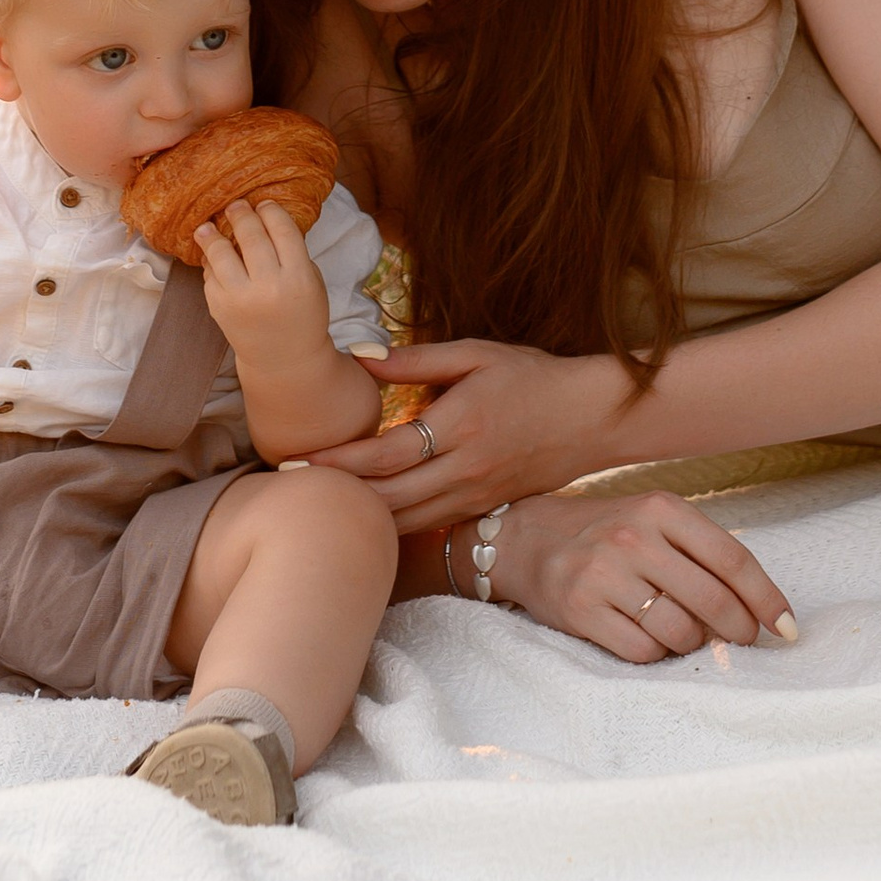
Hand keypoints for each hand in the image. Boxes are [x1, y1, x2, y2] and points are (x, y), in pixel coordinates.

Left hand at [195, 195, 331, 362]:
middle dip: (241, 214)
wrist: (284, 359)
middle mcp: (268, 287)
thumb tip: (265, 221)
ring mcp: (240, 299)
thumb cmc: (303, 315)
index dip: (271, 211)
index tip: (264, 204)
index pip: (282, 230)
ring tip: (207, 225)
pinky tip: (212, 255)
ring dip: (212, 234)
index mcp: (298, 277)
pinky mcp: (219, 308)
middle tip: (235, 205)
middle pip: (250, 235)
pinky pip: (210, 275)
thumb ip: (292, 253)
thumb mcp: (311, 281)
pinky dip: (211, 262)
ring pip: (220, 252)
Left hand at [304, 340, 634, 529]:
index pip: (386, 453)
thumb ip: (415, 360)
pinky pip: (426, 525)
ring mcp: (474, 497)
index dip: (338, 461)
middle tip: (288, 491)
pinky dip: (390, 524)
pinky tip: (362, 517)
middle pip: (387, 498)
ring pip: (404, 521)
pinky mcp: (481, 510)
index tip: (295, 461)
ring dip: (359, 516)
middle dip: (336, 496)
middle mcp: (466, 469)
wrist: (592, 419)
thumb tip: (357, 357)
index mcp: (462, 425)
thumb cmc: (532, 377)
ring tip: (317, 505)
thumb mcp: (476, 354)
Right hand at [486, 490, 798, 662]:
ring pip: (680, 631)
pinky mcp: (581, 608)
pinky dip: (655, 652)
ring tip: (680, 630)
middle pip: (713, 600)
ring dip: (691, 641)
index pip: (733, 560)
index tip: (787, 628)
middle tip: (741, 640)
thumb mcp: (653, 521)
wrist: (528, 538)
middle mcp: (635, 537)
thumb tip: (754, 609)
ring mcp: (605, 573)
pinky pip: (643, 650)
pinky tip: (646, 636)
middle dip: (738, 630)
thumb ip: (700, 554)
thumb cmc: (607, 533)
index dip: (767, 599)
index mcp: (662, 508)